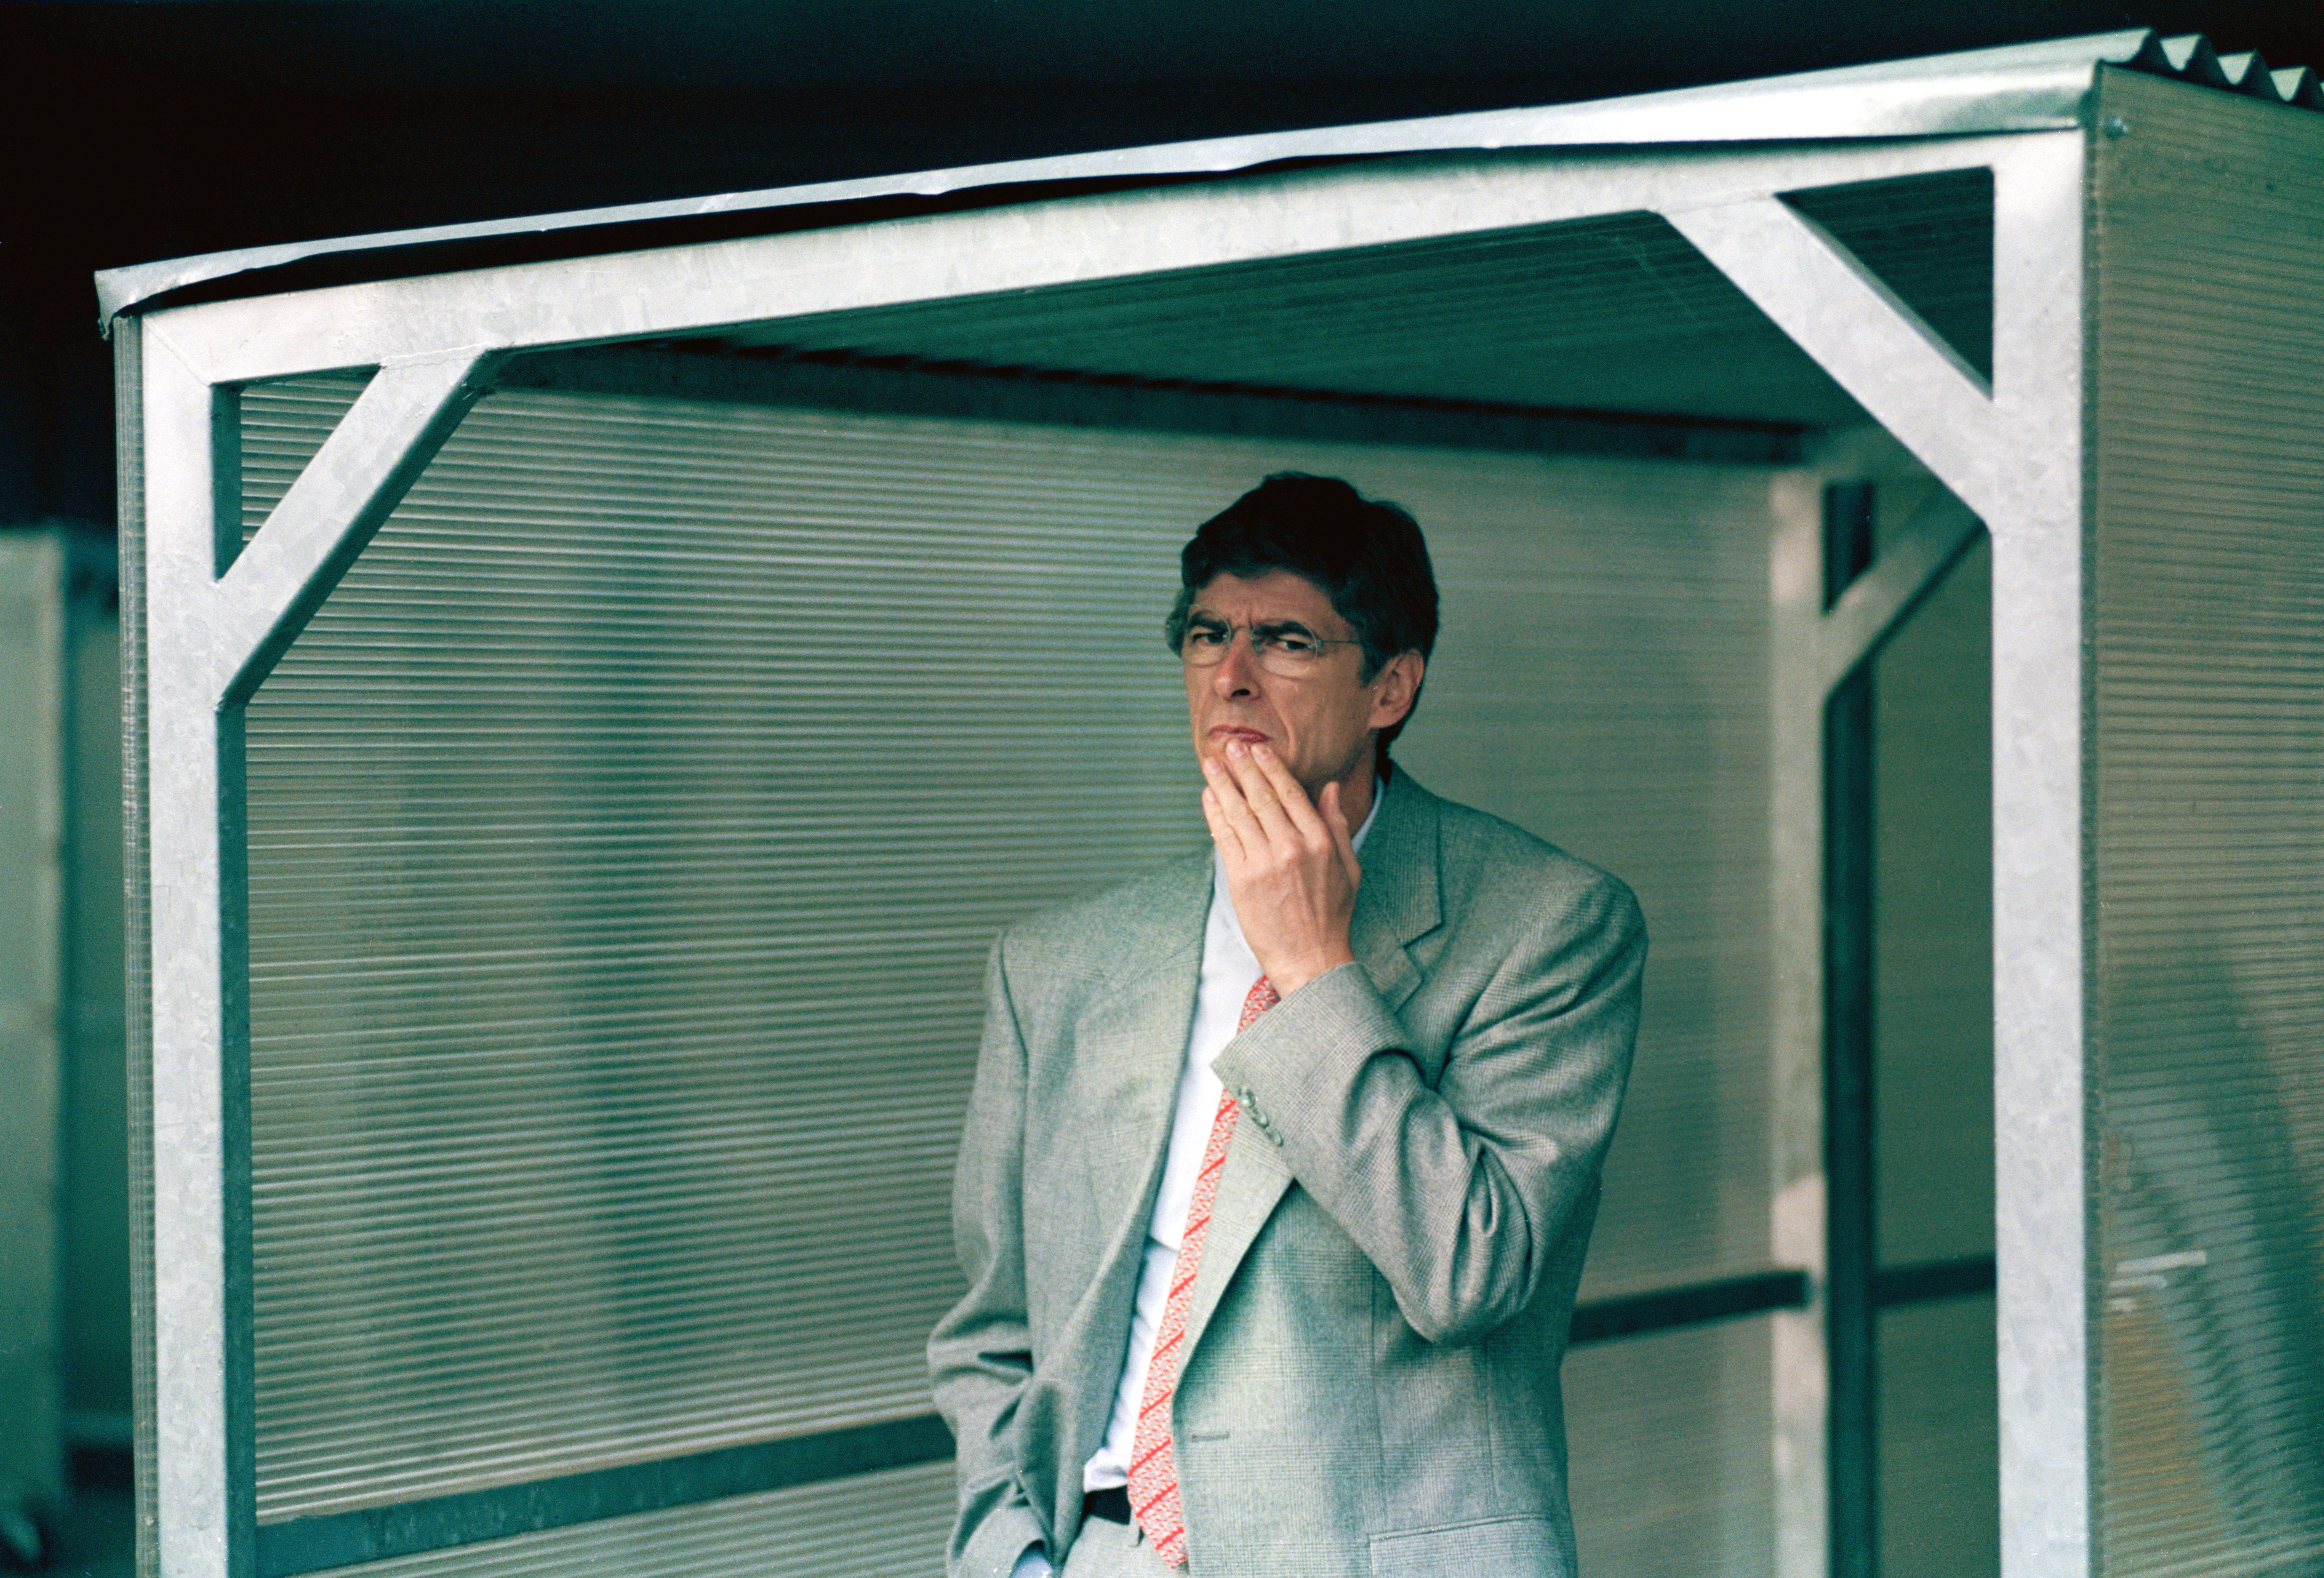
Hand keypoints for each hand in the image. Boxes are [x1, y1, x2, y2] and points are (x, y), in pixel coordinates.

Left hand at [1199, 741, 1360, 995]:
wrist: (1310, 959)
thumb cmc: (1331, 914)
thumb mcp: (1348, 867)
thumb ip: (1337, 824)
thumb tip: (1330, 787)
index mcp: (1320, 841)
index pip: (1290, 793)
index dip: (1271, 768)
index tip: (1258, 749)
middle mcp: (1291, 848)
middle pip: (1261, 796)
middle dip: (1242, 767)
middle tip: (1229, 745)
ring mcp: (1264, 864)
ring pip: (1238, 813)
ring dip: (1222, 784)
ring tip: (1211, 763)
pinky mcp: (1242, 880)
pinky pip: (1224, 838)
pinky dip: (1214, 814)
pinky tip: (1208, 797)